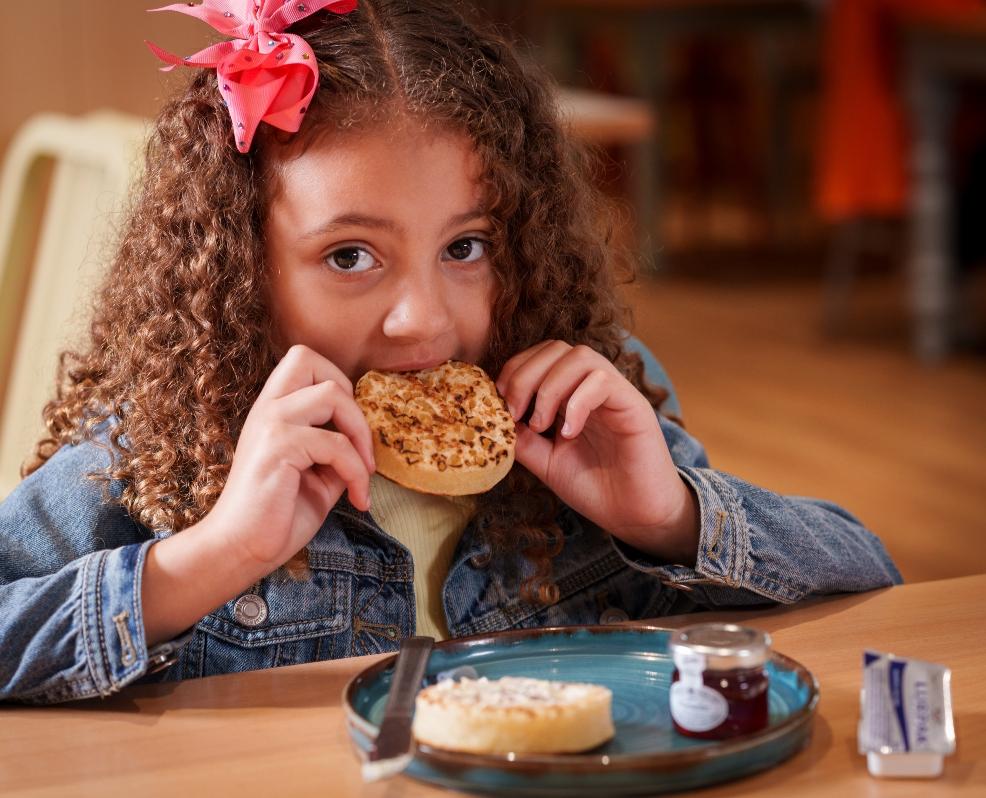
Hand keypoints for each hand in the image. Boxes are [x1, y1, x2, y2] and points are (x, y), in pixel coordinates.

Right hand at [203, 344, 374, 573]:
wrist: (242, 550)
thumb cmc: (278, 515)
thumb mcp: (319, 474)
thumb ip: (339, 449)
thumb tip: (369, 440)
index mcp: (273, 410)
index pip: (303, 360)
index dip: (336, 382)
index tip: (349, 430)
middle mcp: (267, 408)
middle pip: (308, 357)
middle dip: (348, 396)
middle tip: (359, 444)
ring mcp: (270, 423)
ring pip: (333, 395)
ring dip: (361, 437)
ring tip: (365, 475)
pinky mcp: (278, 447)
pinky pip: (337, 445)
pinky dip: (357, 472)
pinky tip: (359, 499)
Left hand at [496, 341, 698, 563]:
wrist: (635, 517)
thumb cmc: (595, 488)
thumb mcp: (546, 461)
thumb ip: (521, 438)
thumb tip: (495, 417)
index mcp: (571, 394)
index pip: (540, 357)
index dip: (514, 372)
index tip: (500, 405)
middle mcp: (592, 387)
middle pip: (556, 348)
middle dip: (525, 375)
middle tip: (515, 412)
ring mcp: (615, 393)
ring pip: (580, 356)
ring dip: (549, 387)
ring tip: (541, 425)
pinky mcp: (634, 405)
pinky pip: (603, 381)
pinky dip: (577, 403)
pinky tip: (569, 433)